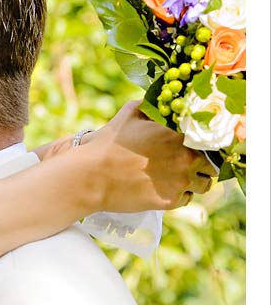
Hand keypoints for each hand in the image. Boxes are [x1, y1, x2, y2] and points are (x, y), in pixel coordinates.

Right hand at [84, 101, 215, 210]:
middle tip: (188, 162)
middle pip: (212, 164)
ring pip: (204, 184)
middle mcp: (186, 159)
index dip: (204, 143)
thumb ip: (149, 106)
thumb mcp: (128, 115)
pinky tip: (167, 187)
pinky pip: (187, 199)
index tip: (196, 146)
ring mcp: (179, 182)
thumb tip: (159, 103)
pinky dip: (181, 194)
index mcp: (179, 135)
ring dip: (195, 180)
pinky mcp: (169, 201)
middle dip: (203, 163)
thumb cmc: (108, 145)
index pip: (209, 140)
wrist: (92, 176)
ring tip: (180, 177)